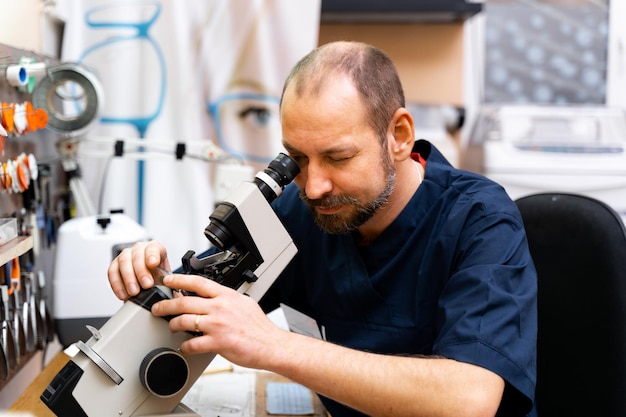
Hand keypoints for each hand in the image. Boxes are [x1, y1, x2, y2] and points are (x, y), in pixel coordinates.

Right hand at [107, 240, 171, 299]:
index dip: (152, 255)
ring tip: (134, 292)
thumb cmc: (159, 278)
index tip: (153, 263)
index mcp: (155, 248)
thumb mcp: (167, 278)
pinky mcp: (115, 265)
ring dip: (128, 279)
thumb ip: (167, 280)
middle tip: (146, 285)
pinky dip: (117, 285)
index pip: (153, 248)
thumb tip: (168, 288)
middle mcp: (139, 249)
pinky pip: (112, 272)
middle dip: (141, 271)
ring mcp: (126, 255)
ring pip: (124, 262)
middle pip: (137, 256)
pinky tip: (123, 294)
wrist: (150, 284)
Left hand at [152, 273, 286, 368]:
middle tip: (158, 308)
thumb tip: (213, 297)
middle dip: (166, 305)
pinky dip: (185, 346)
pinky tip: (185, 347)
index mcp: (227, 296)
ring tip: (171, 327)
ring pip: (184, 321)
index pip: (198, 282)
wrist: (271, 344)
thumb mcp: (244, 303)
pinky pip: (192, 344)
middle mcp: (220, 308)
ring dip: (173, 324)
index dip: (179, 279)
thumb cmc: (259, 327)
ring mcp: (218, 325)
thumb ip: (227, 299)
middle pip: (184, 301)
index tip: (168, 280)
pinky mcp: (218, 342)